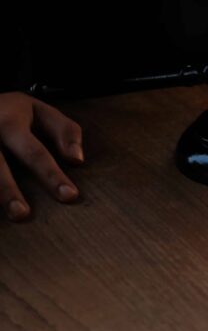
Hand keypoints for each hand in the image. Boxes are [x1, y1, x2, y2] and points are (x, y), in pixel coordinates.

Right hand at [0, 92, 83, 220]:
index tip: (70, 196)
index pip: (34, 152)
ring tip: (5, 219)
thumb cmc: (13, 112)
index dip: (51, 175)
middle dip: (7, 191)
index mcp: (10, 121)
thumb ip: (64, 131)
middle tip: (23, 215)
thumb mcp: (40, 111)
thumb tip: (77, 160)